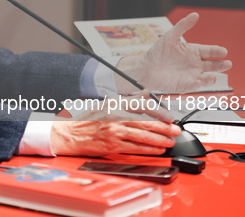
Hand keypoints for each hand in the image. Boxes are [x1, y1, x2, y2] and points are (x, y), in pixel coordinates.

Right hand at [50, 106, 179, 155]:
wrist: (68, 134)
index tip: (169, 117)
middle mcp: (115, 116)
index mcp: (114, 104)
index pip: (143, 105)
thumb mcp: (105, 104)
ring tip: (170, 141)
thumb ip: (127, 100)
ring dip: (160, 140)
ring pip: (144, 136)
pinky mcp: (112, 145)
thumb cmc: (85, 120)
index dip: (160, 111)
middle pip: (147, 122)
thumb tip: (144, 95)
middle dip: (165, 128)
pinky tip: (156, 149)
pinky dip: (148, 149)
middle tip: (176, 130)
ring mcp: (114, 131)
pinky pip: (135, 148)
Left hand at [117, 12, 231, 93]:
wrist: (146, 68)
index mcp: (194, 51)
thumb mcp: (170, 36)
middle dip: (221, 65)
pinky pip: (194, 85)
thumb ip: (183, 26)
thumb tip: (195, 15)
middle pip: (213, 65)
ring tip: (213, 77)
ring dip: (212, 78)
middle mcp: (195, 64)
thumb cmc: (158, 52)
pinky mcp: (185, 85)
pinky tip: (199, 81)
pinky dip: (198, 84)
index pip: (210, 51)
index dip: (217, 51)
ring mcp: (191, 75)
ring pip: (206, 77)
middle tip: (227, 64)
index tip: (223, 51)